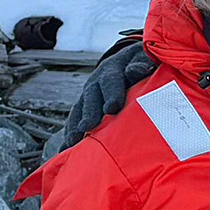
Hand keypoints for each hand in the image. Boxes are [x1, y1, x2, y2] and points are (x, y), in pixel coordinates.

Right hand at [44, 37, 156, 159]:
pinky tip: (65, 150)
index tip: (112, 108)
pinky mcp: (84, 107)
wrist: (127, 61)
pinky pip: (74, 120)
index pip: (111, 81)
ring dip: (75, 126)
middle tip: (87, 127)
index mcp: (113, 69)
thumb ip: (141, 64)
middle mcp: (96, 82)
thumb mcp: (144, 58)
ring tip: (71, 143)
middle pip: (91, 97)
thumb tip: (137, 69)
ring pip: (79, 109)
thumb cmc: (141, 63)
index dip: (111, 94)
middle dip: (90, 113)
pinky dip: (70, 134)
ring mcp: (88, 95)